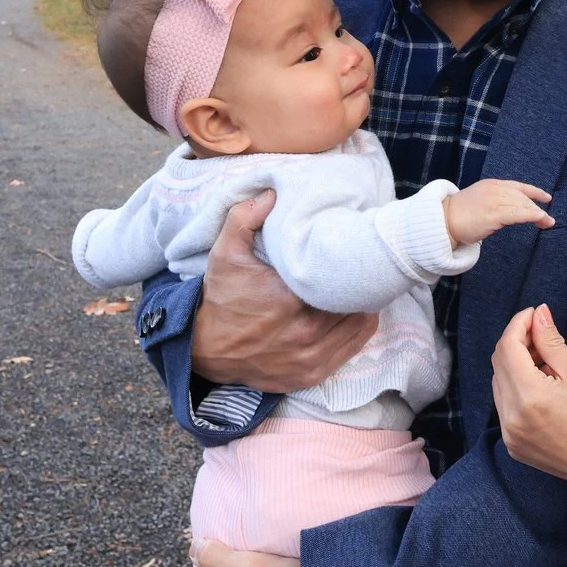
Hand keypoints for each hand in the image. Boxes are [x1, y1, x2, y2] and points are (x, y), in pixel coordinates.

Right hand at [196, 191, 377, 388]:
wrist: (204, 349)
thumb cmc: (221, 298)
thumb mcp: (225, 254)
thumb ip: (244, 218)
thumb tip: (271, 192)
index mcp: (290, 301)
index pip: (342, 280)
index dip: (350, 263)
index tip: (351, 251)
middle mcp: (305, 333)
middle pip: (356, 303)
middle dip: (358, 284)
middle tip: (358, 267)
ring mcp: (311, 358)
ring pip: (360, 326)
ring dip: (361, 307)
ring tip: (355, 288)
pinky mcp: (312, 374)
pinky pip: (352, 348)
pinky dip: (356, 330)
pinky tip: (351, 313)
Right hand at [443, 179, 553, 246]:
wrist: (443, 220)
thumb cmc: (459, 215)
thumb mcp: (481, 201)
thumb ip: (496, 202)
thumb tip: (511, 211)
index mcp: (492, 185)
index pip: (518, 187)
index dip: (535, 192)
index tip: (546, 197)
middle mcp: (495, 189)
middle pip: (523, 197)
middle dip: (536, 208)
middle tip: (547, 220)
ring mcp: (495, 200)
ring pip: (523, 205)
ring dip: (538, 214)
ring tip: (547, 222)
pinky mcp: (494, 214)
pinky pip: (518, 213)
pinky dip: (531, 215)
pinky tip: (540, 218)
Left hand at [491, 304, 566, 530]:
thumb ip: (551, 343)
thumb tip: (538, 314)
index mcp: (528, 395)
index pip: (507, 346)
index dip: (518, 324)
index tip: (535, 314)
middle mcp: (510, 414)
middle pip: (499, 364)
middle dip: (516, 342)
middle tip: (541, 335)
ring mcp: (508, 432)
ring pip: (499, 384)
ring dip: (515, 365)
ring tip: (543, 362)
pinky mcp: (512, 444)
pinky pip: (504, 406)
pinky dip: (516, 389)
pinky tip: (540, 388)